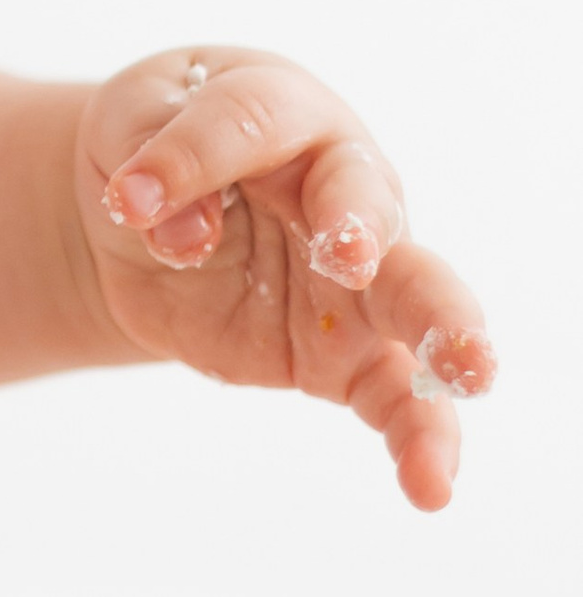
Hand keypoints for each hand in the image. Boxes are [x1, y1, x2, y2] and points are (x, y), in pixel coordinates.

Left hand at [76, 49, 496, 510]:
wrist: (146, 211)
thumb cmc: (154, 142)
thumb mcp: (128, 125)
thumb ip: (156, 163)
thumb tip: (184, 234)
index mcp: (285, 113)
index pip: (251, 123)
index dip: (190, 158)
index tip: (128, 198)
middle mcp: (342, 187)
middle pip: (368, 203)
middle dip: (359, 227)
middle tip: (347, 256)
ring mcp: (356, 276)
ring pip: (415, 299)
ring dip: (442, 330)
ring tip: (468, 368)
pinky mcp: (343, 353)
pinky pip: (396, 398)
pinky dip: (418, 437)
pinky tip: (432, 484)